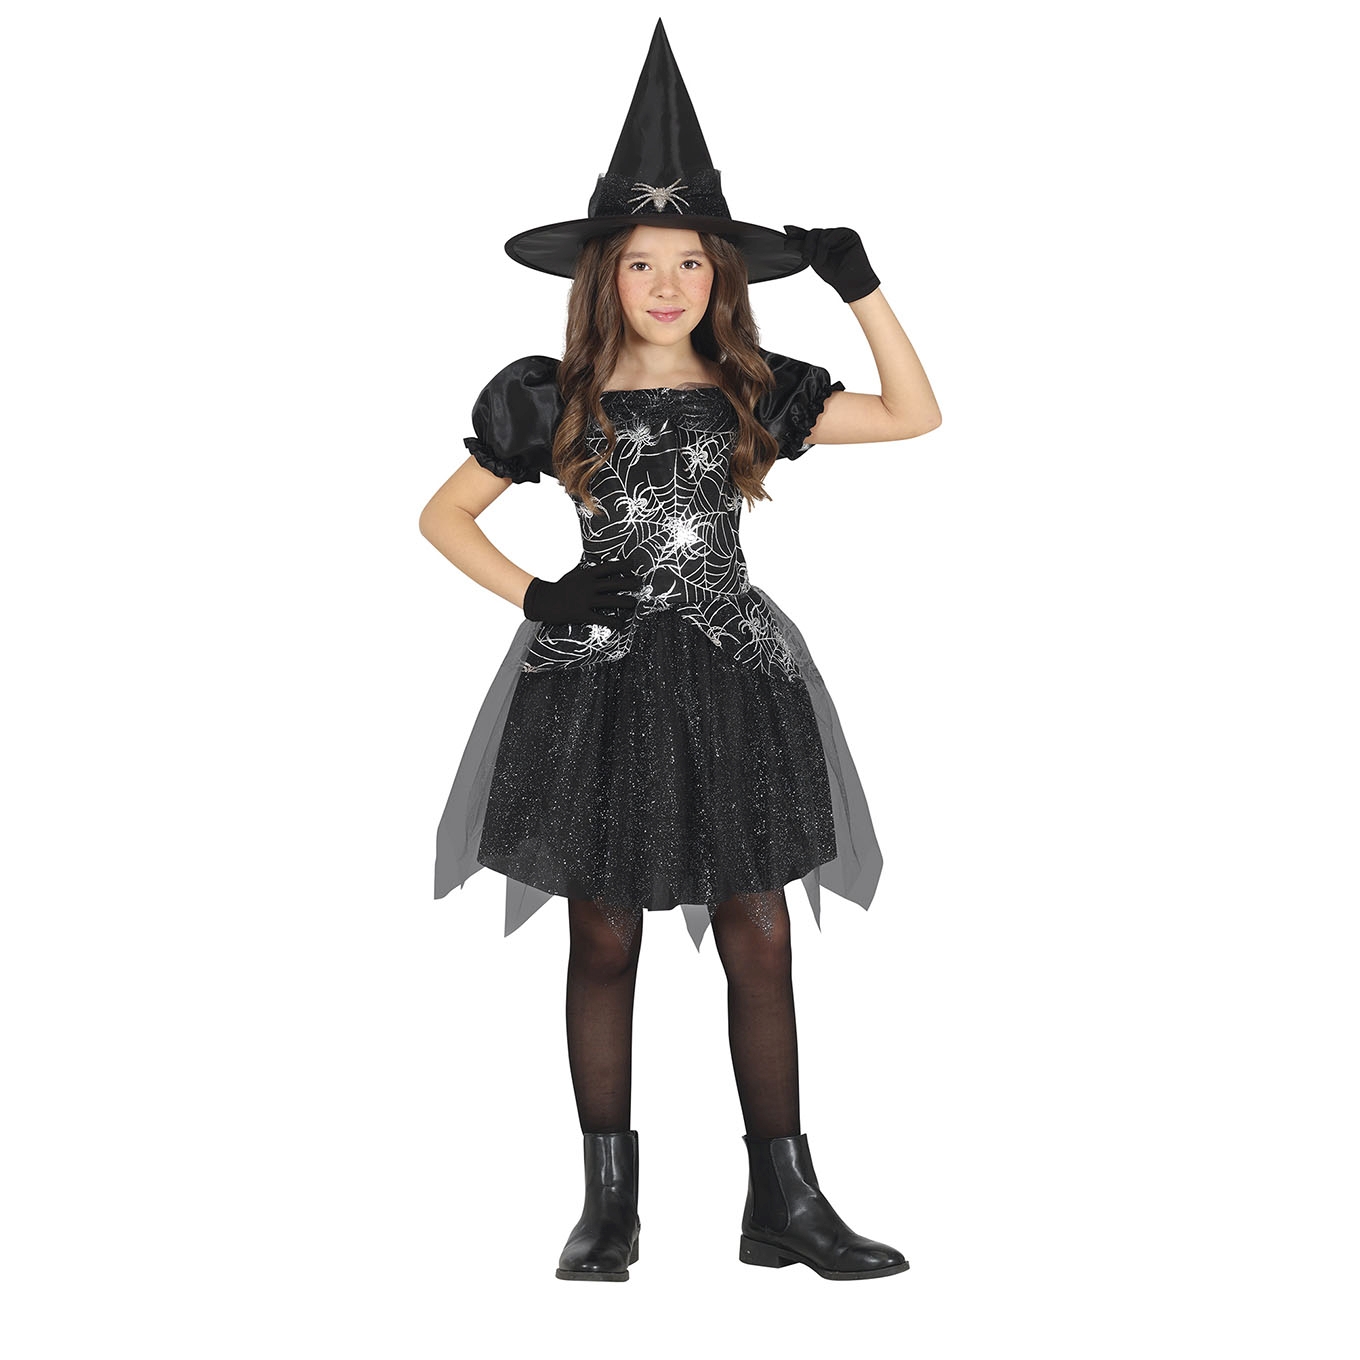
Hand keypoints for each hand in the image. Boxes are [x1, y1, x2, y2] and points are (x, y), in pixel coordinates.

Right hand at [523, 559, 643, 625]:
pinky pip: (603, 618)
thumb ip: (588, 570)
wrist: (543, 600)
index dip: (624, 565)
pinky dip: (614, 621)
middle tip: (640, 584)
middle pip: (615, 583)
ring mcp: (586, 600)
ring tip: (635, 604)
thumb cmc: (560, 587)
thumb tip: (600, 564)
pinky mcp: (583, 613)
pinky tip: (622, 624)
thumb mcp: (574, 574)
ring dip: (627, 602)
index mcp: (587, 574)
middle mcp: (589, 585)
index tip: (634, 565)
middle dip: (631, 583)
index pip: (610, 566)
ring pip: (613, 600)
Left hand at [782, 225, 879, 303]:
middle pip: (813, 232)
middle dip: (808, 245)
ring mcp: (841, 234)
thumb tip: (787, 241)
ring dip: (817, 249)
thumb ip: (803, 249)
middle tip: (807, 259)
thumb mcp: (813, 260)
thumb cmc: (835, 275)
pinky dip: (824, 247)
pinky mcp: (849, 234)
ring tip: (820, 262)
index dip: (798, 233)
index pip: (810, 235)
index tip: (786, 229)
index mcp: (824, 242)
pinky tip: (825, 258)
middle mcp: (832, 236)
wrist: (851, 284)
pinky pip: (831, 235)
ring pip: (821, 234)